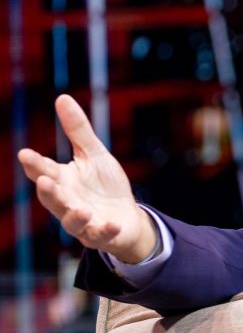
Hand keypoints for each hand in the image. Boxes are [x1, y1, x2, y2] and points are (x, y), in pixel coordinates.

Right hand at [17, 95, 156, 262]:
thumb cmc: (105, 185)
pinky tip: (110, 224)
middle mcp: (67, 203)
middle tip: (45, 181)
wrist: (126, 217)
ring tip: (82, 210)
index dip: (35, 164)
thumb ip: (78, 130)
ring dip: (74, 216)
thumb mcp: (94, 154)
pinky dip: (104, 230)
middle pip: (53, 199)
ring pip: (72, 221)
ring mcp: (83, 222)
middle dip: (48, 192)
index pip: (45, 171)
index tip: (25, 154)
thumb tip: (62, 97)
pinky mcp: (101, 235)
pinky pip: (101, 235)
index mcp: (63, 181)